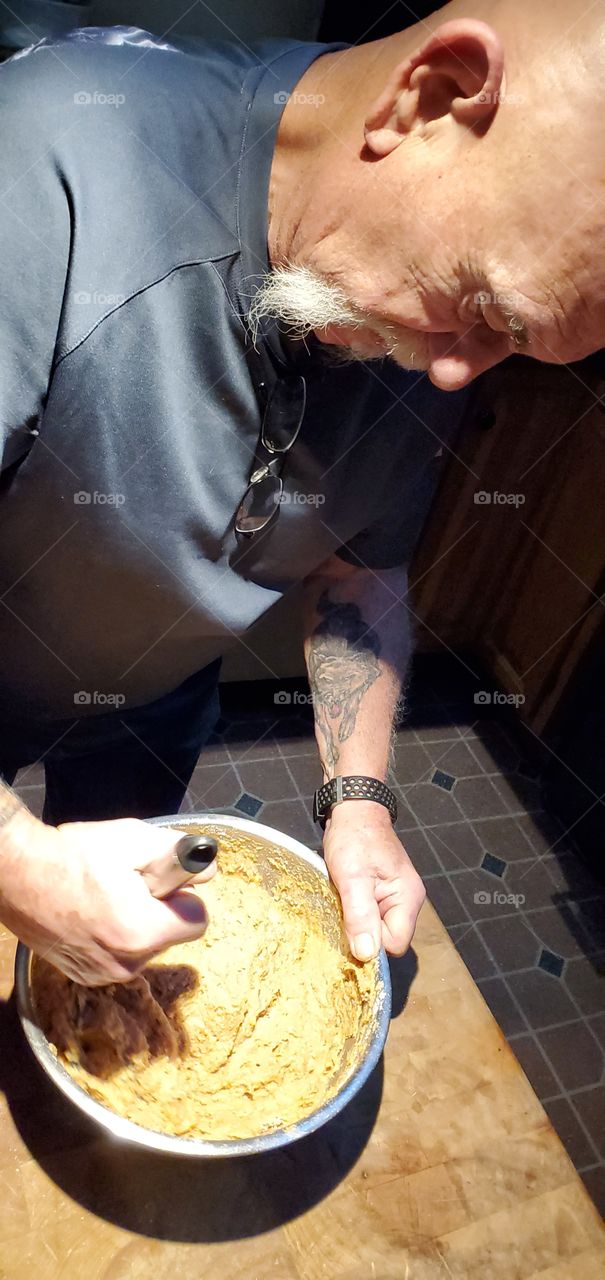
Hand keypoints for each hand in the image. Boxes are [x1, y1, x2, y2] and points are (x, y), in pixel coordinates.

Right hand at [0, 818, 215, 984]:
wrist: (17, 874)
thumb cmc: (74, 854)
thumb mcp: (133, 839)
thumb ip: (178, 856)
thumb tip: (207, 871)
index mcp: (141, 932)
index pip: (198, 921)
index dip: (183, 895)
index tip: (160, 881)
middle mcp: (126, 964)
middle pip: (171, 935)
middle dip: (159, 909)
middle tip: (126, 884)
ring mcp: (103, 976)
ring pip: (146, 947)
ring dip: (137, 923)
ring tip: (104, 896)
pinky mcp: (85, 977)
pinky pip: (121, 957)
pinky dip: (115, 937)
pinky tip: (91, 913)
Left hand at [322, 800, 425, 961]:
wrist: (353, 810)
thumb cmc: (354, 837)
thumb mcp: (353, 877)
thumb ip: (361, 915)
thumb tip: (367, 954)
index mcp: (408, 898)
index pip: (395, 943)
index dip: (372, 942)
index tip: (349, 928)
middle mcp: (406, 901)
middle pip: (386, 939)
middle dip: (362, 933)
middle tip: (342, 911)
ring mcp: (394, 898)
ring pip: (375, 929)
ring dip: (356, 923)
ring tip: (341, 902)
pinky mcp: (380, 894)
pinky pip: (369, 917)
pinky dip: (354, 914)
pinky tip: (343, 900)